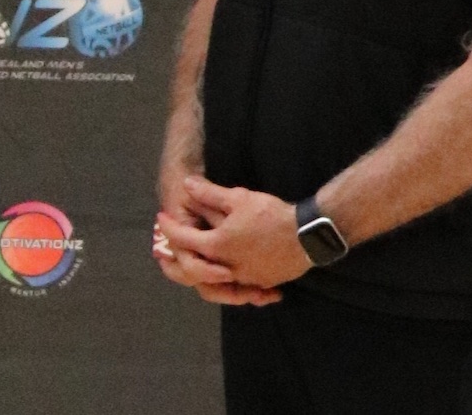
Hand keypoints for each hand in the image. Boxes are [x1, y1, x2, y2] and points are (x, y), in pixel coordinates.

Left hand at [150, 155, 275, 303]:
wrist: (310, 234)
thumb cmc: (271, 214)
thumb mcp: (238, 198)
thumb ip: (209, 194)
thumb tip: (186, 184)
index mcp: (218, 246)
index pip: (183, 240)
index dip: (169, 227)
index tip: (162, 218)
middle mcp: (228, 267)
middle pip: (191, 273)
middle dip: (174, 266)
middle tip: (163, 257)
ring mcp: (246, 278)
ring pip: (214, 286)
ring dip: (198, 277)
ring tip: (192, 266)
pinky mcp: (262, 283)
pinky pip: (238, 288)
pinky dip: (226, 284)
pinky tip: (224, 275)